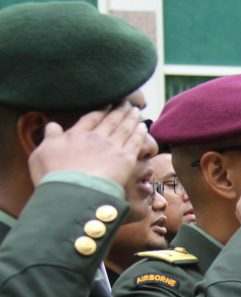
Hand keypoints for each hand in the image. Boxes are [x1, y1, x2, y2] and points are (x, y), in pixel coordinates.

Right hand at [29, 102, 151, 190]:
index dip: (101, 110)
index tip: (108, 104)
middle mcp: (96, 138)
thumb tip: (52, 125)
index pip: (91, 118)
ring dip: (131, 118)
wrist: (74, 193)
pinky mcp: (126, 160)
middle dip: (120, 110)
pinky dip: (140, 133)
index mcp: (76, 134)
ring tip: (137, 111)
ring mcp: (112, 148)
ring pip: (125, 128)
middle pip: (111, 120)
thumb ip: (50, 138)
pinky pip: (135, 142)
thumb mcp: (41, 154)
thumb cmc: (53, 177)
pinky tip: (143, 127)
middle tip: (128, 103)